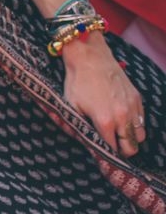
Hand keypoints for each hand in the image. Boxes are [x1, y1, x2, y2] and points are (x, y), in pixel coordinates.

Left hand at [62, 34, 145, 156]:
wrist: (89, 57)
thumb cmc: (77, 82)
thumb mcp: (71, 107)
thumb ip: (79, 126)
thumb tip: (84, 141)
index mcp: (104, 121)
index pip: (112, 149)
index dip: (106, 154)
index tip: (102, 155)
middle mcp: (122, 116)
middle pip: (131, 147)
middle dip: (122, 151)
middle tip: (112, 149)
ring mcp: (132, 107)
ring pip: (140, 135)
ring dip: (131, 139)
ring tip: (119, 137)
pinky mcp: (137, 98)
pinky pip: (142, 120)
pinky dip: (136, 125)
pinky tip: (124, 123)